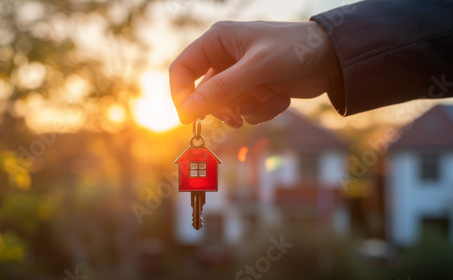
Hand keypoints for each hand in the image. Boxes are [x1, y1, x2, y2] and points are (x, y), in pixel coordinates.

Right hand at [169, 20, 339, 126]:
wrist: (333, 58)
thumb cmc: (294, 49)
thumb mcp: (256, 68)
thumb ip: (221, 89)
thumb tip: (188, 110)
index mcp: (217, 41)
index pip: (182, 69)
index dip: (181, 94)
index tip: (188, 118)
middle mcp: (225, 57)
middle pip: (204, 93)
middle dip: (223, 107)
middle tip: (235, 118)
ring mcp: (241, 75)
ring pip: (227, 106)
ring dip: (247, 109)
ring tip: (265, 100)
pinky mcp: (256, 89)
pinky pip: (247, 111)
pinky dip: (263, 110)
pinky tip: (281, 97)